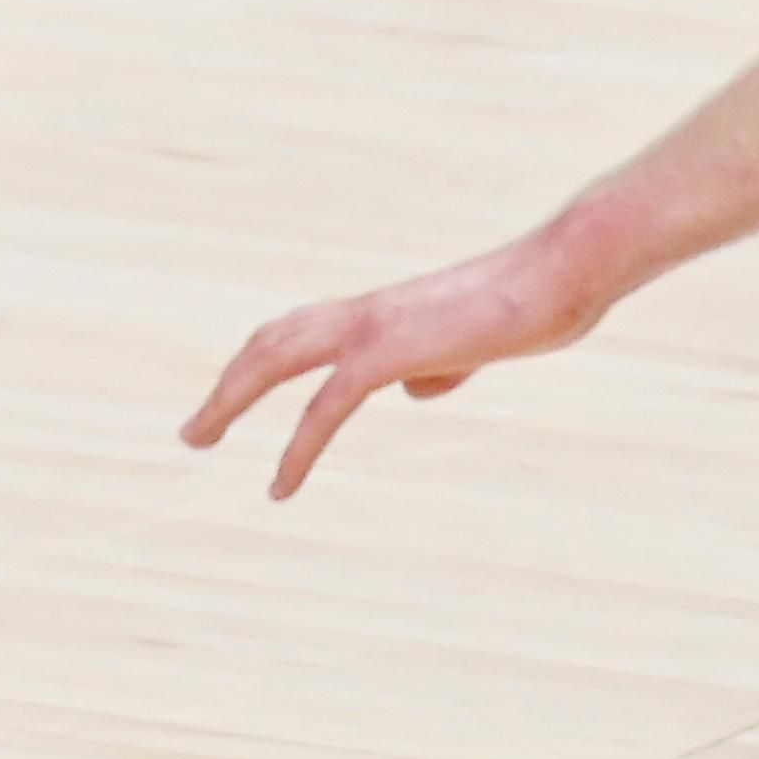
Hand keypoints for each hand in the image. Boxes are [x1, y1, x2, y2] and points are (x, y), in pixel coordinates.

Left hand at [179, 227, 619, 498]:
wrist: (563, 272)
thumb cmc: (537, 300)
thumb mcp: (478, 340)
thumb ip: (440, 363)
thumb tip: (412, 390)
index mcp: (387, 310)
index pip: (304, 330)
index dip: (264, 360)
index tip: (236, 392)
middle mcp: (367, 311)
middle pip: (273, 340)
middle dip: (228, 382)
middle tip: (195, 429)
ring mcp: (373, 327)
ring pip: (275, 358)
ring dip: (229, 399)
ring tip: (197, 439)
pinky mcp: (389, 351)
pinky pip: (324, 408)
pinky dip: (295, 450)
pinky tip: (279, 487)